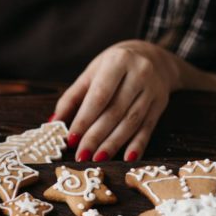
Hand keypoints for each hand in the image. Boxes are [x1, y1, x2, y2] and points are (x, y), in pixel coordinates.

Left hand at [53, 40, 215, 162]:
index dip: (84, 120)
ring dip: (113, 144)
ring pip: (131, 122)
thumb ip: (72, 98)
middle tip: (81, 155)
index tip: (71, 139)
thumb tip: (54, 123)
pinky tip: (128, 158)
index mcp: (118, 61)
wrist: (153, 57)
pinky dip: (138, 145)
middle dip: (96, 136)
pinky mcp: (160, 104)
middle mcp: (139, 73)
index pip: (99, 96)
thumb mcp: (91, 74)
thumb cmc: (114, 67)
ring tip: (98, 159)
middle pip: (115, 111)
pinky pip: (148, 128)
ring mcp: (152, 90)